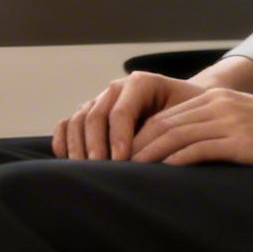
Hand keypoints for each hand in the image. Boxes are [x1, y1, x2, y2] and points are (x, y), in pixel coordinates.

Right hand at [51, 71, 202, 160]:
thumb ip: (170, 129)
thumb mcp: (188, 116)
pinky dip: (62, 139)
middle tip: (100, 170)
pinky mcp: (89, 114)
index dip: (119, 137)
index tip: (122, 162)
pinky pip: (67, 123)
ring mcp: (100, 100)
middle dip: (96, 145)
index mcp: (141, 83)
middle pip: (95, 116)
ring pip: (78, 119)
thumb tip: (151, 157)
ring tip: (85, 170)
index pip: (121, 111)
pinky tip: (65, 157)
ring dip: (77, 146)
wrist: (186, 105)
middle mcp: (116, 88)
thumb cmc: (190, 114)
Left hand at [128, 88, 252, 168]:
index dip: (140, 135)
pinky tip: (159, 175)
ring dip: (145, 155)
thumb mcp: (250, 122)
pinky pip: (196, 149)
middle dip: (134, 145)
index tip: (122, 155)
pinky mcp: (240, 141)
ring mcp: (228, 121)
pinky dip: (172, 162)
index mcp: (218, 99)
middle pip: (162, 123)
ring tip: (125, 173)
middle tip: (113, 166)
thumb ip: (223, 129)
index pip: (166, 115)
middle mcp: (218, 105)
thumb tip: (195, 150)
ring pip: (173, 135)